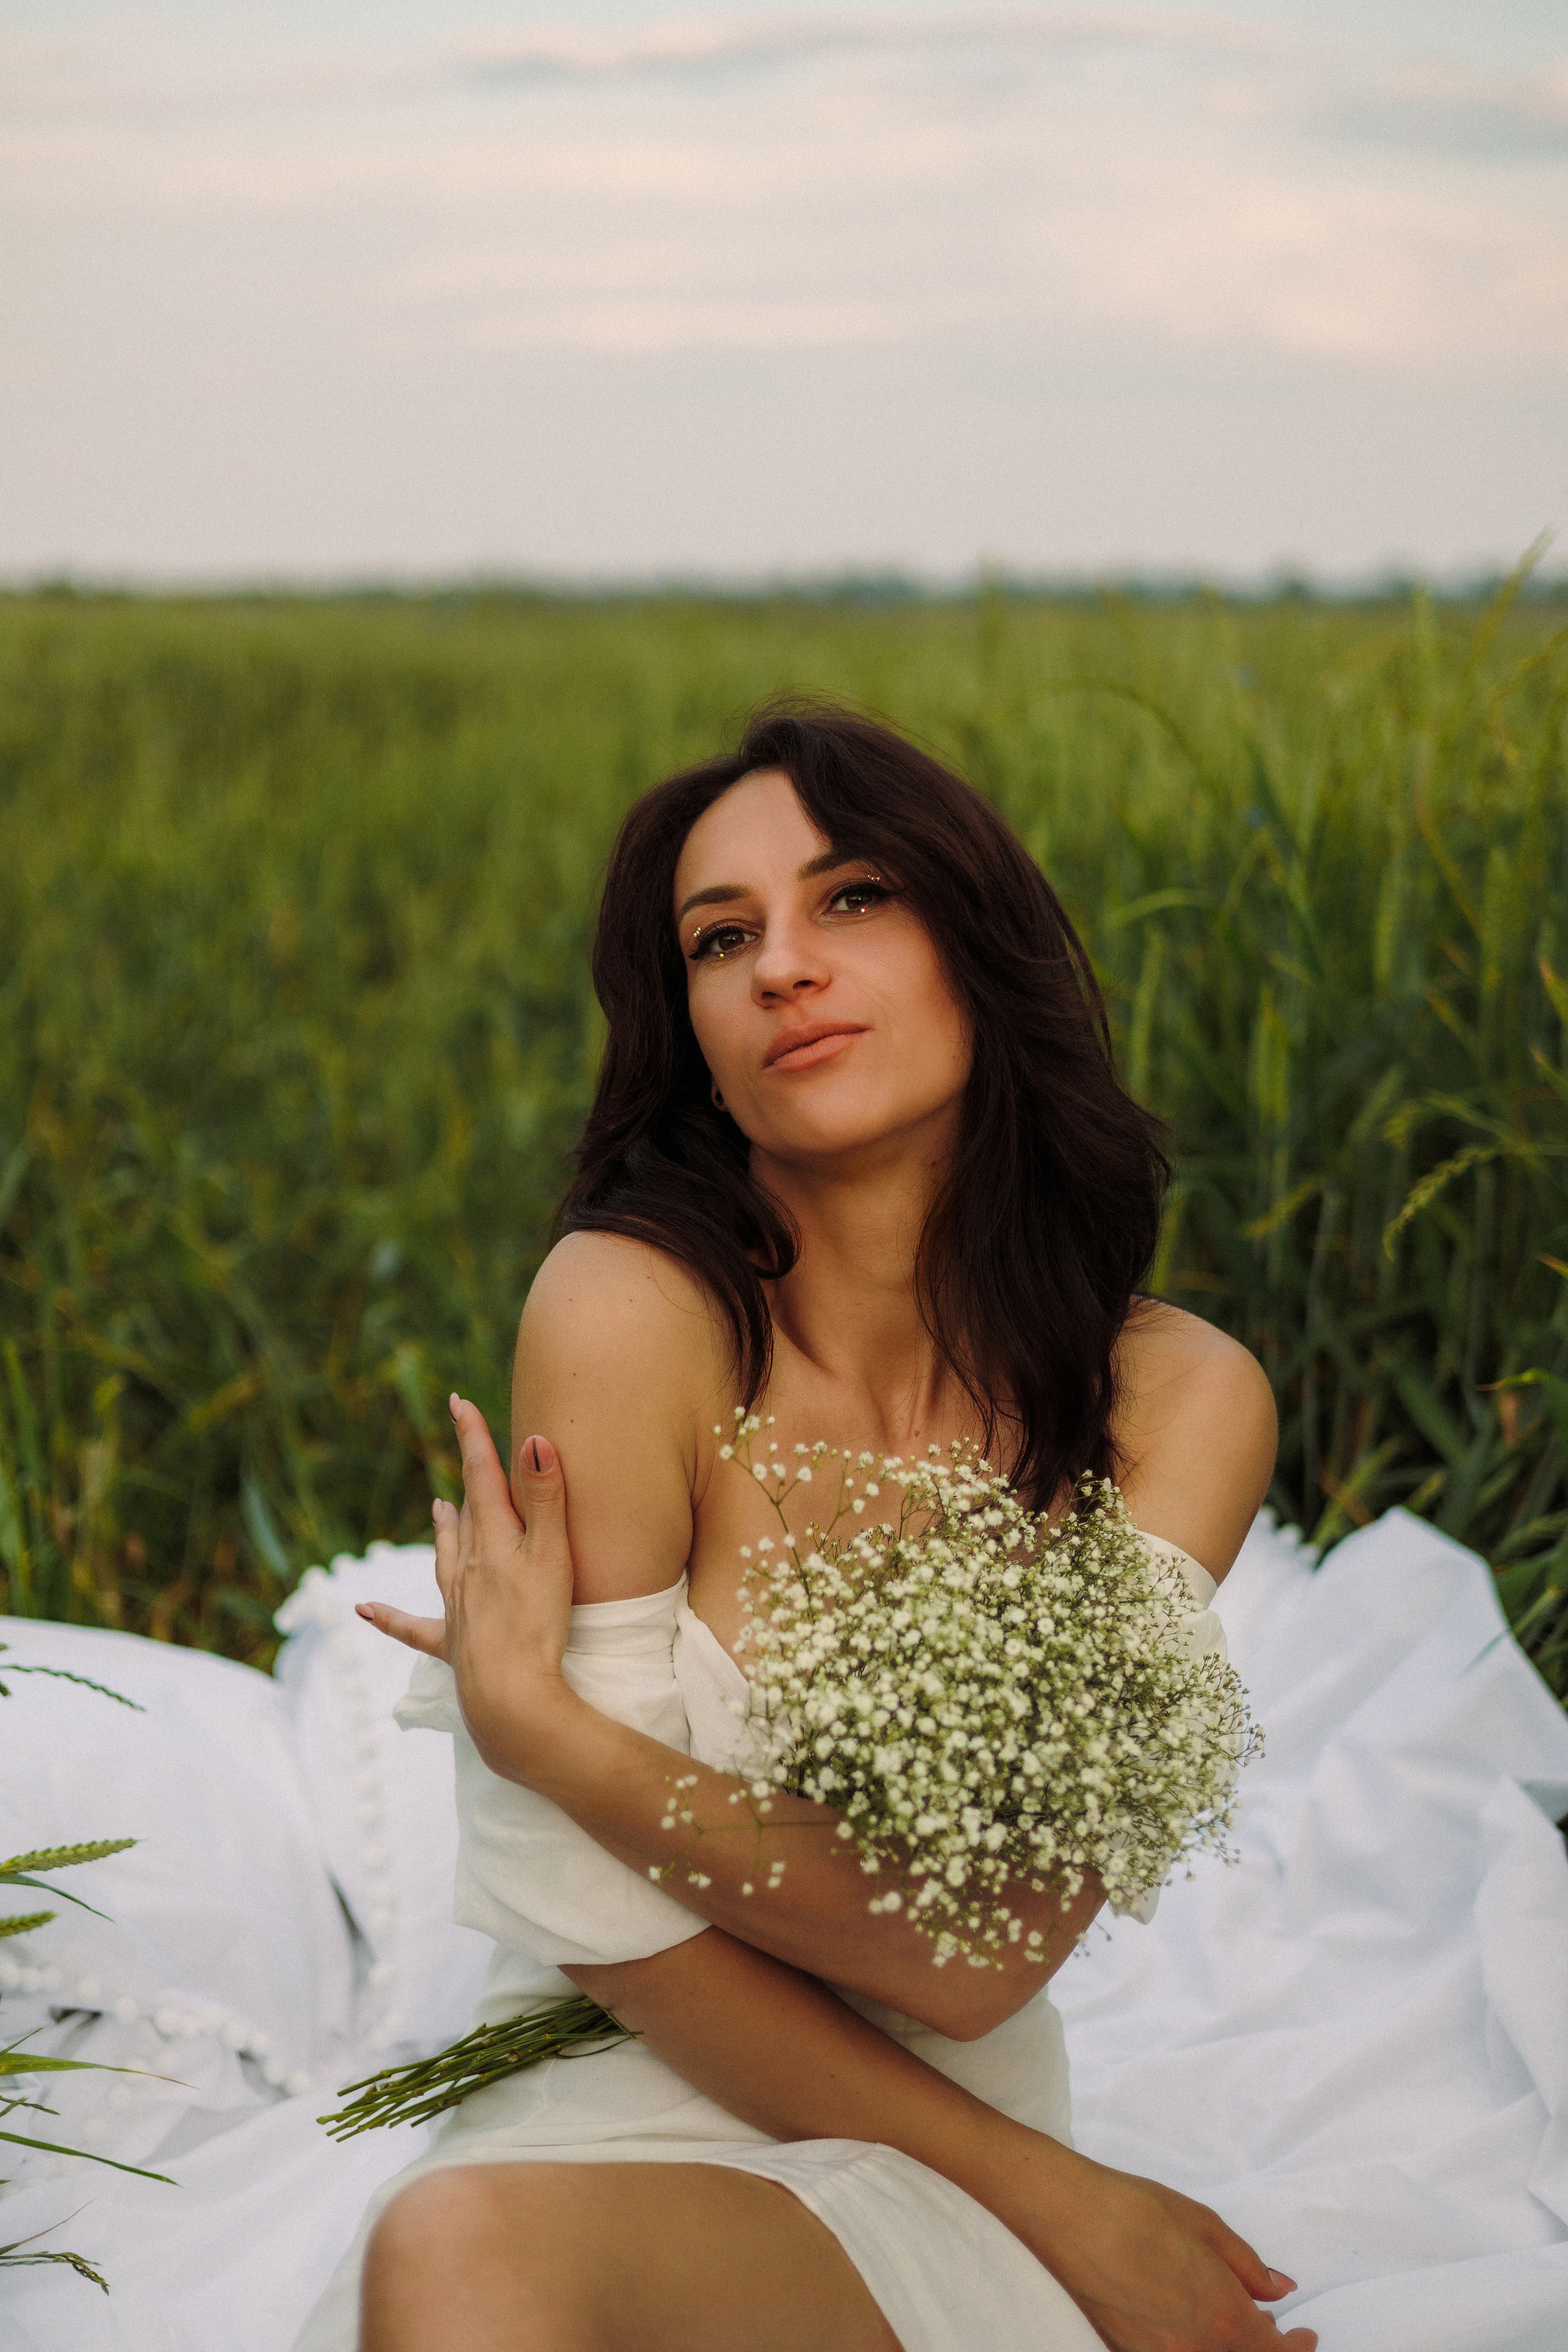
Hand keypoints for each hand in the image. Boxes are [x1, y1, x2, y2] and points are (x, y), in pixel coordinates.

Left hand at [355, 1397, 580, 1778]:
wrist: (510, 1696)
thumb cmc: (538, 1624)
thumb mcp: (553, 1555)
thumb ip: (546, 1498)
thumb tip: (534, 1439)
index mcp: (493, 1540)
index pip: (480, 1476)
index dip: (471, 1437)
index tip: (458, 1402)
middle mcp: (468, 1566)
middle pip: (468, 1513)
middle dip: (471, 1480)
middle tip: (469, 1449)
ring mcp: (457, 1605)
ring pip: (446, 1557)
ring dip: (443, 1531)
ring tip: (437, 1510)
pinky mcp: (451, 1643)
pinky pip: (412, 1627)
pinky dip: (387, 1616)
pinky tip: (362, 1608)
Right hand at [1010, 2142, 1315, 2351]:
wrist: (1070, 2216)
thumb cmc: (1138, 2211)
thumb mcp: (1206, 2227)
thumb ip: (1249, 2266)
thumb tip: (1281, 2290)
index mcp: (1224, 2319)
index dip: (1298, 2349)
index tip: (1307, 2334)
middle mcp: (1195, 2351)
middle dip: (1269, 2350)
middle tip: (1278, 2330)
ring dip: (1234, 2349)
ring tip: (1237, 2324)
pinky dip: (1198, 2348)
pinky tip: (1197, 2325)